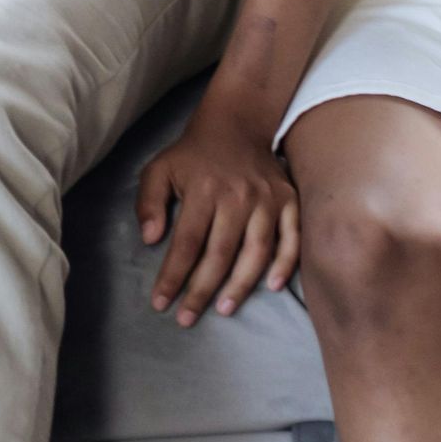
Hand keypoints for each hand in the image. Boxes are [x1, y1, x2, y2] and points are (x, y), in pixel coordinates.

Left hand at [138, 101, 299, 324]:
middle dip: (201, 291)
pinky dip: (285, 263)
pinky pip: (292, 238)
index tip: (161, 303)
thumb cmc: (193, 154)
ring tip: (223, 309)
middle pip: (219, 253)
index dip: (173, 276)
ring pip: (255, 252)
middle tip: (187, 319)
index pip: (186, 242)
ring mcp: (266, 198)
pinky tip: (273, 286)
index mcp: (204, 188)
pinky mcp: (288, 200)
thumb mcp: (160, 168)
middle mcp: (237, 195)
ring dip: (240, 285)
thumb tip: (150, 239)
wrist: (236, 122)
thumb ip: (148, 202)